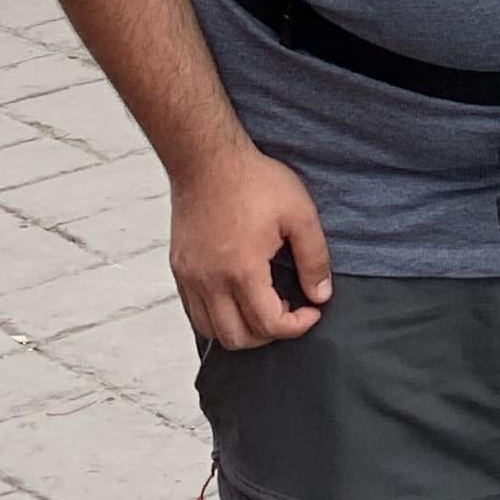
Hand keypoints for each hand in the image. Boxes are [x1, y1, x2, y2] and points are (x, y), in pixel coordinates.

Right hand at [173, 146, 331, 348]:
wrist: (206, 160)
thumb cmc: (253, 182)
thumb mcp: (300, 214)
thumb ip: (314, 259)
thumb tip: (320, 295)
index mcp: (241, 270)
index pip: (269, 325)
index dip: (297, 326)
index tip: (312, 310)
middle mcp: (209, 282)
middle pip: (237, 338)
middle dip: (270, 334)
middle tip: (288, 308)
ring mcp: (190, 278)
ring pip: (212, 331)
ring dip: (242, 329)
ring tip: (264, 303)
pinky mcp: (179, 270)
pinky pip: (194, 312)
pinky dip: (218, 317)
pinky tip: (238, 296)